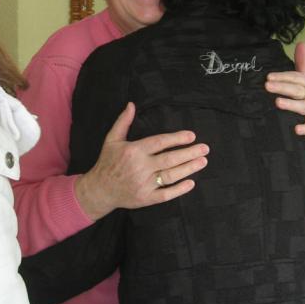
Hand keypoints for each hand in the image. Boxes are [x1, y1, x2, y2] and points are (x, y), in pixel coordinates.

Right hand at [74, 102, 208, 220]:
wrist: (99, 190)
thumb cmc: (107, 162)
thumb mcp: (111, 140)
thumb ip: (123, 122)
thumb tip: (131, 104)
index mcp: (133, 151)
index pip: (159, 142)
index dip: (176, 138)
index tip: (191, 135)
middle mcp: (140, 167)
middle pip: (169, 159)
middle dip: (189, 153)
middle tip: (205, 148)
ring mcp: (144, 184)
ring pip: (170, 176)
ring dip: (188, 168)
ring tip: (203, 161)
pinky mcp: (146, 198)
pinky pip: (166, 194)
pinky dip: (179, 190)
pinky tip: (191, 183)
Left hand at [265, 42, 304, 144]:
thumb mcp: (303, 81)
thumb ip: (301, 64)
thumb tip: (301, 43)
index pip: (297, 77)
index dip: (284, 76)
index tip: (268, 76)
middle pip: (298, 90)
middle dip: (283, 87)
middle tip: (267, 86)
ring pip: (303, 106)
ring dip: (291, 104)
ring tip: (277, 103)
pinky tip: (296, 129)